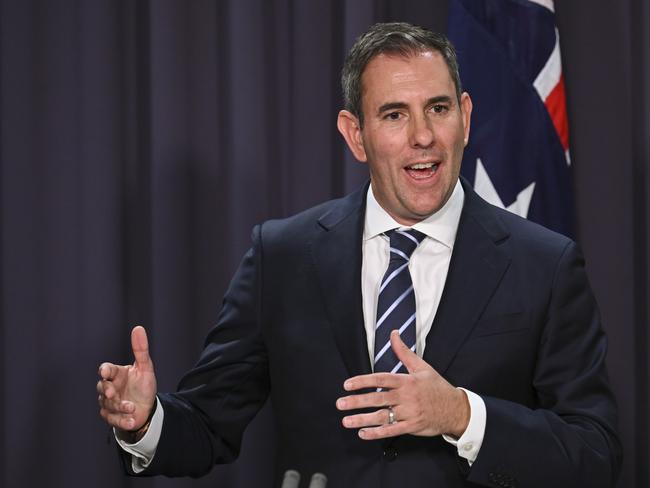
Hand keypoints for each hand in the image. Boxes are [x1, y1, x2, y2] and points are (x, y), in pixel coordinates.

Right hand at [97, 326, 156, 433]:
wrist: (148, 407)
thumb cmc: (144, 385)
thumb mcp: (146, 367)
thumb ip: (141, 349)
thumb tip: (138, 328)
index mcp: (116, 374)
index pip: (106, 370)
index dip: (105, 371)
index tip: (105, 372)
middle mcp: (110, 387)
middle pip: (102, 387)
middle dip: (107, 391)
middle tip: (114, 394)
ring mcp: (109, 403)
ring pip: (107, 405)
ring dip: (119, 407)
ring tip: (132, 408)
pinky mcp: (112, 417)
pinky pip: (112, 419)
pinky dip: (121, 420)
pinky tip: (131, 420)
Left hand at [336, 330, 469, 439]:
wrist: (456, 409)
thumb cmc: (436, 387)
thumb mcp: (422, 366)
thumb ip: (404, 352)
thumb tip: (393, 333)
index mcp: (407, 381)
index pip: (381, 379)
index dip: (363, 381)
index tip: (347, 384)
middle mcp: (406, 397)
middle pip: (378, 399)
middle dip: (357, 402)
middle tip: (340, 403)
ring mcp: (409, 413)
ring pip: (382, 416)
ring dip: (362, 419)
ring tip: (346, 421)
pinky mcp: (412, 427)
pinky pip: (392, 431)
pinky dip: (377, 433)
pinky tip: (363, 433)